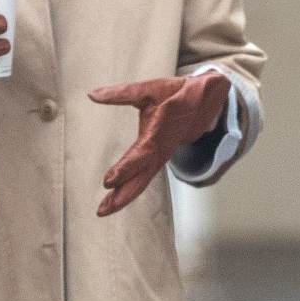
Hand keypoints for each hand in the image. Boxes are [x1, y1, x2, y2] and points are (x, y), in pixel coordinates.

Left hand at [89, 71, 230, 216]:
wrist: (207, 99)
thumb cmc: (177, 94)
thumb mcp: (148, 90)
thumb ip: (120, 94)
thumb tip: (92, 94)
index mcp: (155, 138)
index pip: (137, 158)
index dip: (123, 170)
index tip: (108, 181)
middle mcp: (159, 152)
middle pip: (139, 180)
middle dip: (121, 196)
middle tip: (102, 210)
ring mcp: (161, 157)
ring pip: (142, 181)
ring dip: (125, 196)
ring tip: (106, 208)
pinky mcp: (161, 157)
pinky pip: (146, 176)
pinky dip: (133, 188)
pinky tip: (121, 195)